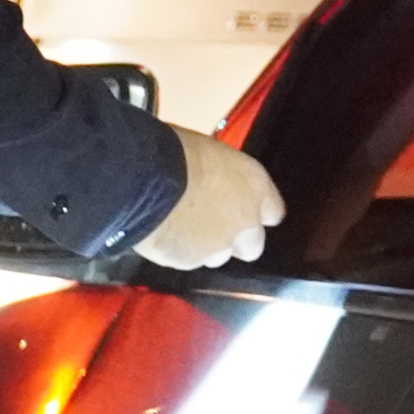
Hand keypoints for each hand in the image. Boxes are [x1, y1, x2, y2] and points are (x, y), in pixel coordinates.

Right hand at [138, 129, 284, 270]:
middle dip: (236, 239)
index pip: (273, 211)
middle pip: (252, 244)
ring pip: (219, 256)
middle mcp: (244, 221)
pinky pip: (188, 261)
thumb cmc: (172, 151)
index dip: (256, 211)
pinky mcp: (190, 263)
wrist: (140, 179)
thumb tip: (214, 181)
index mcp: (254, 185)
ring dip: (206, 247)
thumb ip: (222, 176)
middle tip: (212, 224)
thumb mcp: (209, 152)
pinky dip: (179, 251)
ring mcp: (219, 246)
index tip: (243, 207)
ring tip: (180, 228)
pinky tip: (163, 233)